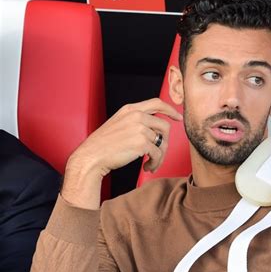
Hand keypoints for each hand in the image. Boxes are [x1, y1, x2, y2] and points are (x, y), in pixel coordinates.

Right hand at [62, 98, 181, 208]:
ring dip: (160, 157)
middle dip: (165, 142)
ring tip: (151, 164)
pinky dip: (155, 164)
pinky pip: (158, 155)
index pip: (157, 103)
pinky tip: (147, 168)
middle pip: (165, 126)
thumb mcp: (119, 124)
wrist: (91, 157)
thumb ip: (136, 122)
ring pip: (163, 143)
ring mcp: (140, 129)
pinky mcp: (142, 143)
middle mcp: (136, 116)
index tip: (178, 117)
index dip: (170, 109)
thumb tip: (156, 132)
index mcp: (130, 109)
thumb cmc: (104, 145)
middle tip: (159, 155)